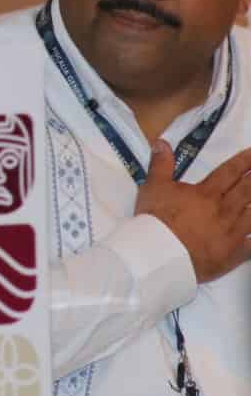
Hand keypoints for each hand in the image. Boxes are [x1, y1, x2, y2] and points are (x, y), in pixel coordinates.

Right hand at [133, 140, 250, 283]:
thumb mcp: (153, 187)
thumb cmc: (156, 218)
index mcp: (207, 193)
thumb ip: (161, 164)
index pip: (230, 172)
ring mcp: (232, 232)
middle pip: (248, 191)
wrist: (160, 253)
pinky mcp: (233, 253)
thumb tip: (162, 142)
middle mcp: (224, 210)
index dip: (245, 161)